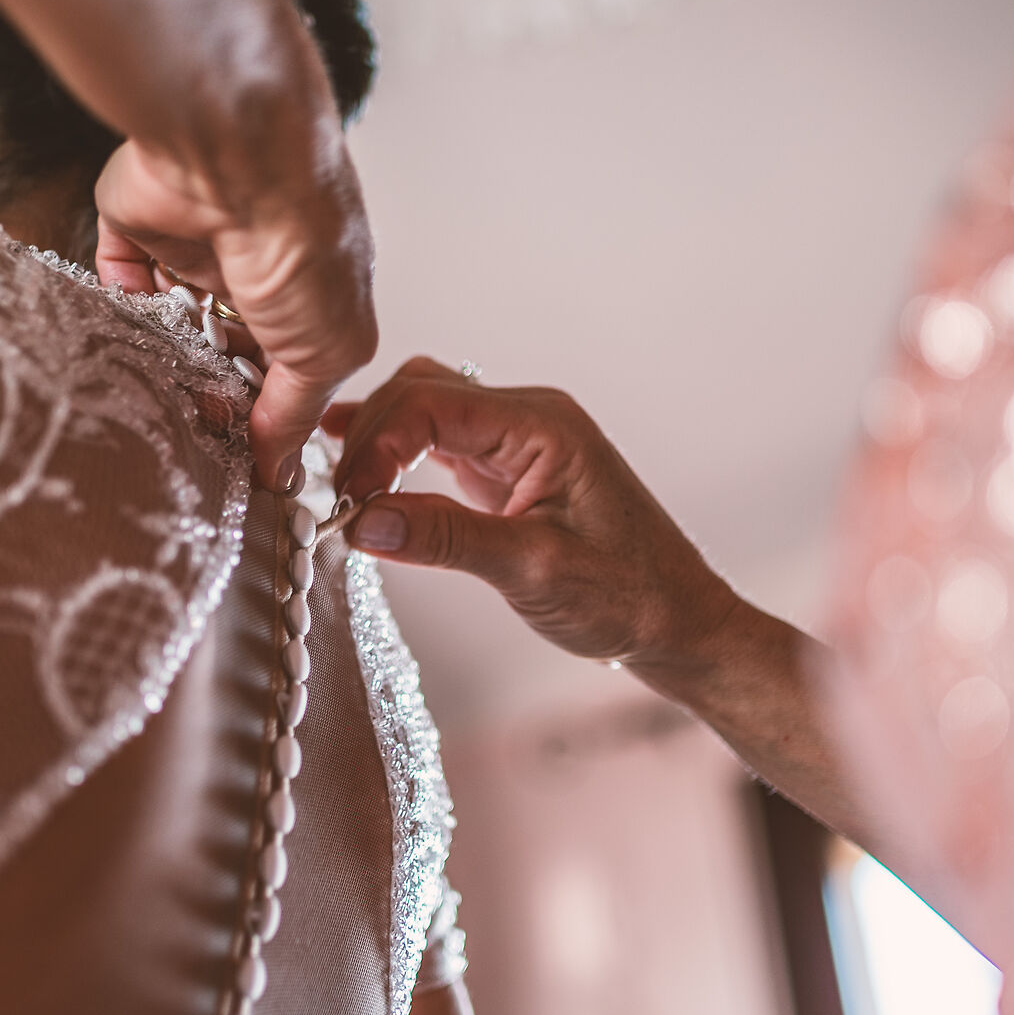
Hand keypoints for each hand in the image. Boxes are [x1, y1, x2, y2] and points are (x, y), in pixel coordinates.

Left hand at [100, 140, 376, 493]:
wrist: (236, 165)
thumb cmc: (305, 244)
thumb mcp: (328, 350)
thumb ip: (298, 413)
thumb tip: (280, 472)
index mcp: (312, 292)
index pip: (281, 369)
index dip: (262, 414)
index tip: (243, 460)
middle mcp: (253, 266)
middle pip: (221, 350)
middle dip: (208, 394)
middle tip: (196, 434)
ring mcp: (194, 243)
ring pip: (170, 322)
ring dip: (165, 360)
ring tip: (158, 398)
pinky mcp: (139, 226)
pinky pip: (120, 280)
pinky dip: (120, 313)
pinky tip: (124, 344)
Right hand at [324, 359, 744, 677]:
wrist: (677, 621)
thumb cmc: (626, 597)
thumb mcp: (533, 571)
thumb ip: (447, 538)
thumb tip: (365, 520)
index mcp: (542, 426)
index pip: (431, 402)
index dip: (375, 442)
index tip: (346, 499)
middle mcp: (529, 419)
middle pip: (420, 392)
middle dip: (368, 436)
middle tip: (336, 499)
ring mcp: (517, 441)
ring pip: (424, 411)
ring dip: (377, 441)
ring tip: (340, 487)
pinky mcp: (507, 470)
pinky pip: (439, 443)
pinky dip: (397, 459)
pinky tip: (363, 479)